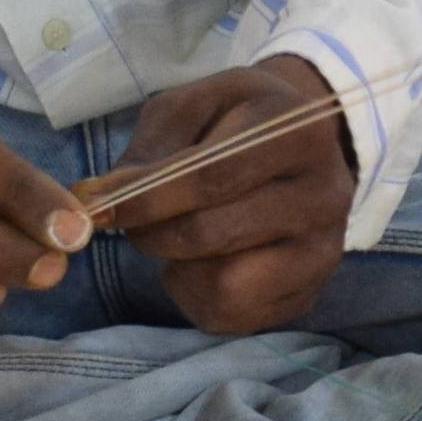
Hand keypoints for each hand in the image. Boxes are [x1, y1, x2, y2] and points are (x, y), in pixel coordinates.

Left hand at [112, 59, 349, 338]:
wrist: (306, 148)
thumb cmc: (237, 121)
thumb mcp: (193, 105)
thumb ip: (150, 146)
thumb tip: (107, 199)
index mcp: (299, 131)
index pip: (212, 175)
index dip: (146, 196)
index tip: (95, 204)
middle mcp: (326, 195)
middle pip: (211, 233)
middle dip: (151, 231)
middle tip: (130, 220)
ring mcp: (323, 252)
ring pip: (222, 283)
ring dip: (177, 265)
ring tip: (179, 235)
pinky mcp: (309, 295)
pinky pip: (230, 315)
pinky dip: (196, 293)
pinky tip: (202, 261)